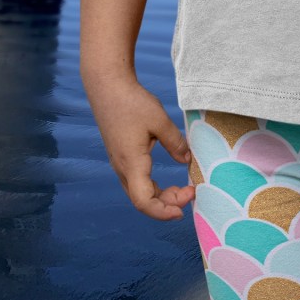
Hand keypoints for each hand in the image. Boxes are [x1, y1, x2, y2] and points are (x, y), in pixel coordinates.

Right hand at [85, 74, 195, 220]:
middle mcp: (122, 168)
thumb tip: (187, 160)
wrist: (108, 88)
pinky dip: (153, 188)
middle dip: (168, 204)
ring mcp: (119, 164)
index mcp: (131, 163)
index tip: (183, 210)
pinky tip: (168, 183)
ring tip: (184, 189)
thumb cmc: (132, 102)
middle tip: (191, 192)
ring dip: (161, 197)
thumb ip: (175, 143)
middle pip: (143, 200)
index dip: (163, 212)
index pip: (144, 201)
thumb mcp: (160, 121)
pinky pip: (137, 182)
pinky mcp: (121, 157)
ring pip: (140, 192)